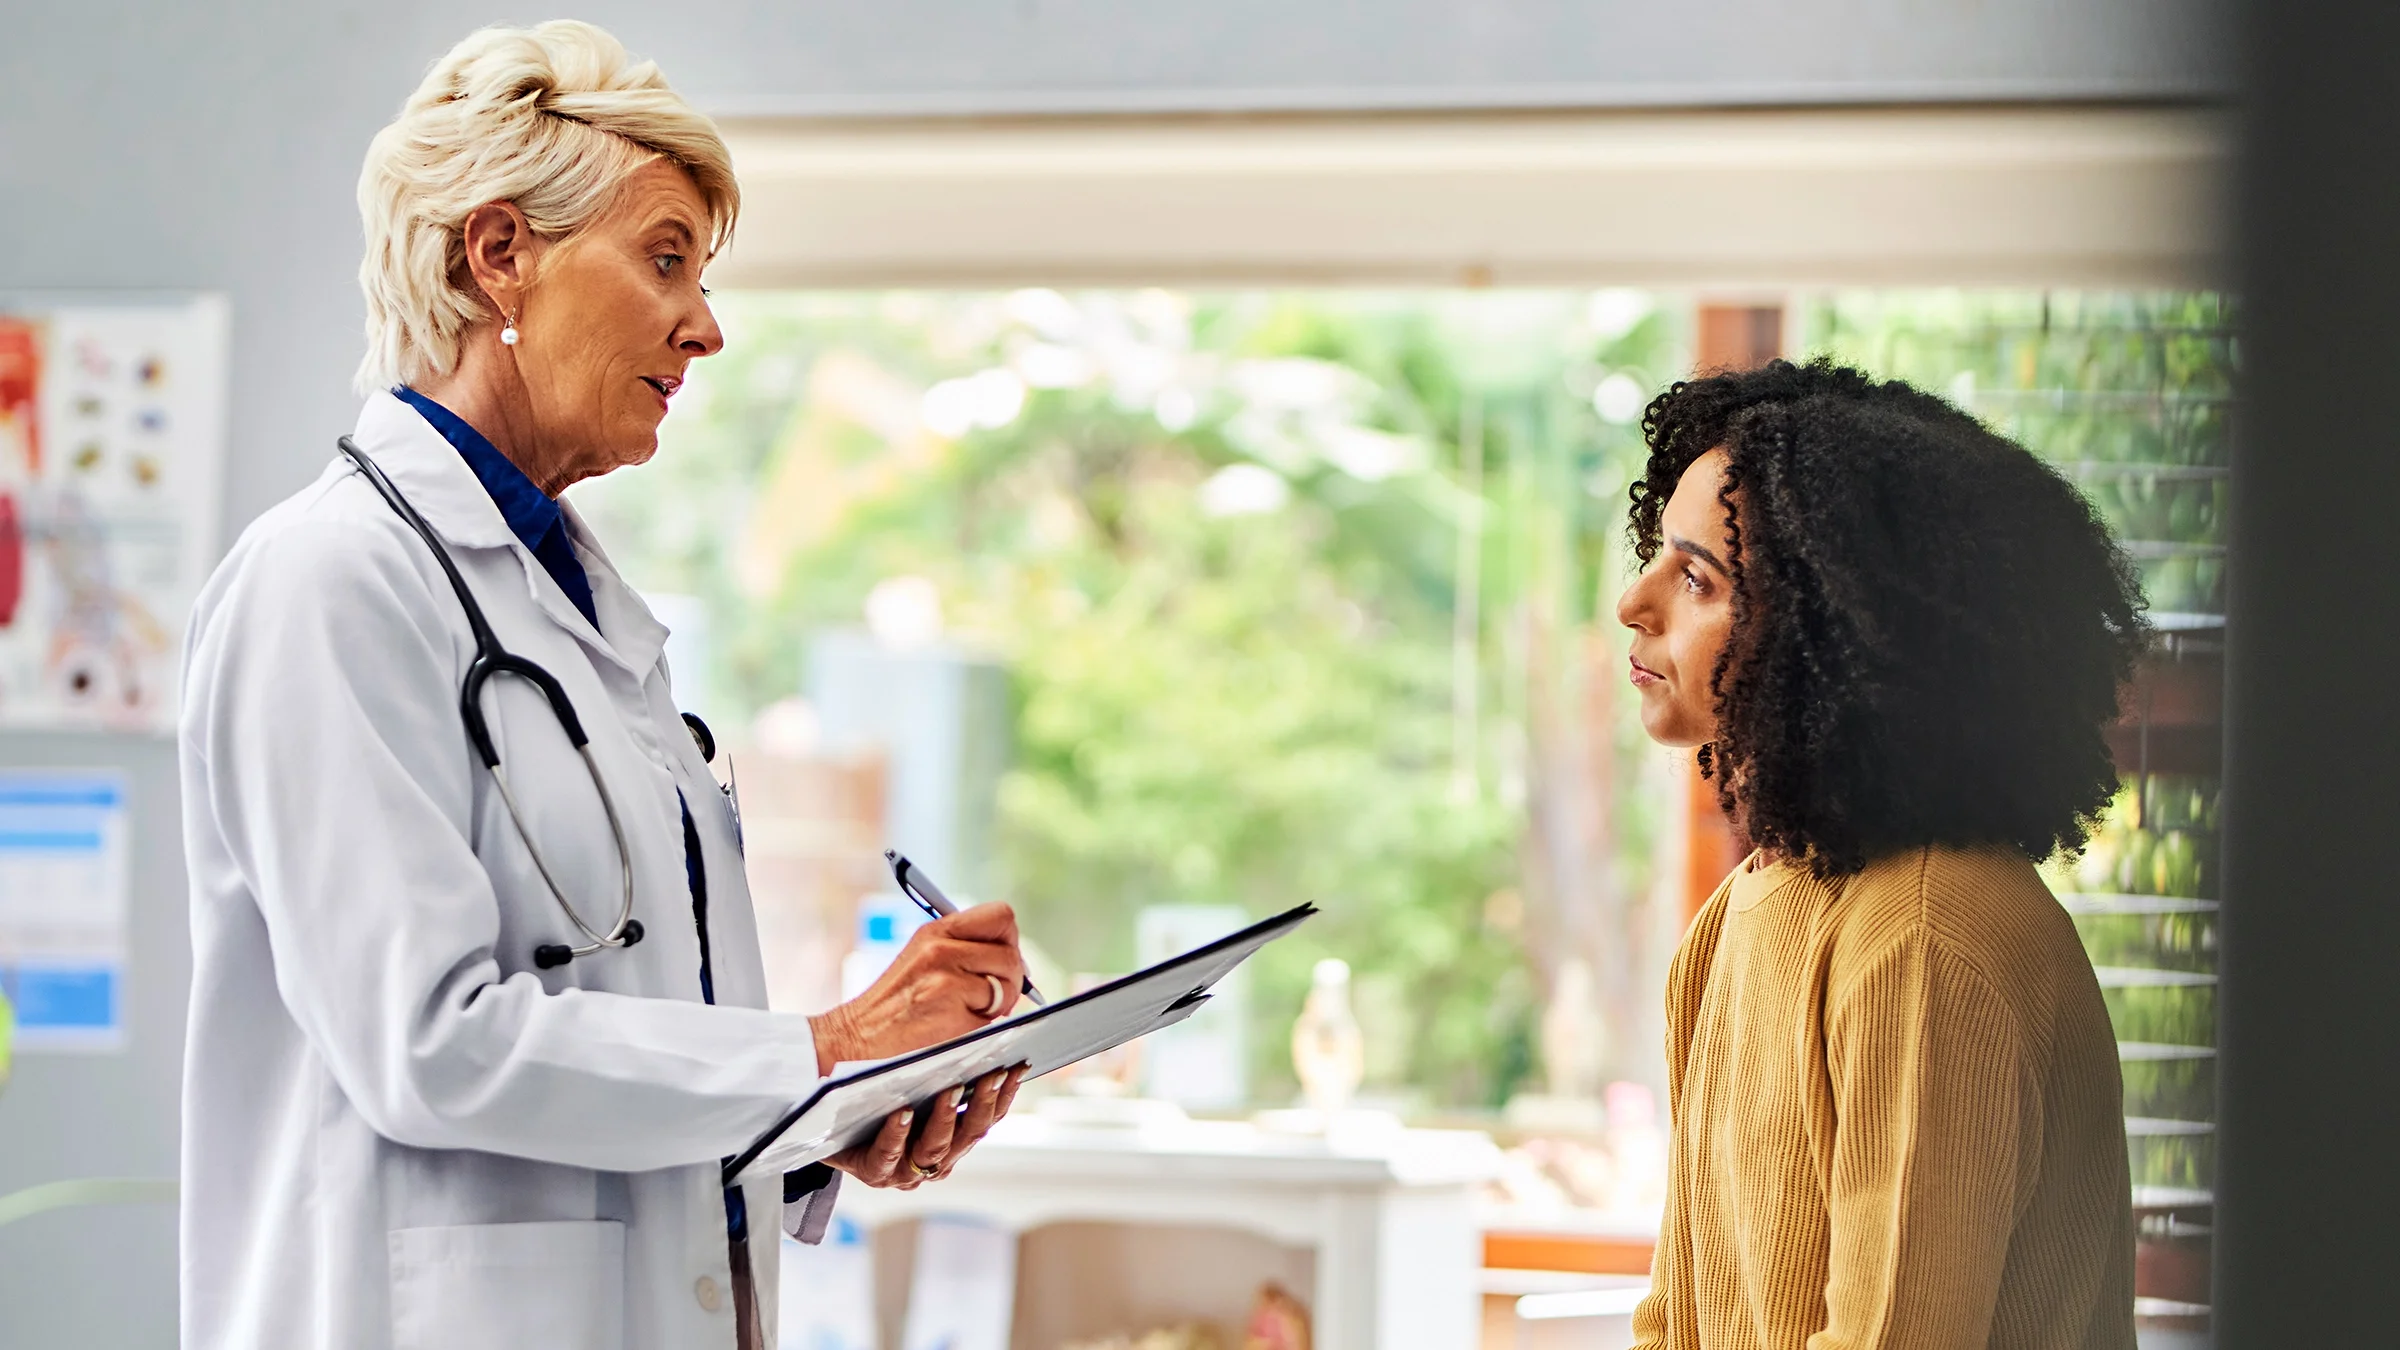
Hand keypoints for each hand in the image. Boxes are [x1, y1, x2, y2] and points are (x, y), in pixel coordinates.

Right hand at [809, 903, 1025, 1074]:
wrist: (858, 1036)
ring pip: (1006, 984)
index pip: (1001, 916)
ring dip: (997, 1004)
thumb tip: (1017, 961)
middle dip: (1009, 979)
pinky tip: (955, 1025)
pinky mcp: (948, 1006)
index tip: (1001, 962)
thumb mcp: (924, 958)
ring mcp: (945, 975)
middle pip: (1010, 953)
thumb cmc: (896, 1003)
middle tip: (990, 996)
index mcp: (937, 929)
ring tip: (968, 1011)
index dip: (1010, 941)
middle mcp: (941, 946)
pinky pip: (992, 1014)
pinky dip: (981, 1025)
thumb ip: (964, 950)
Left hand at [826, 1065, 1025, 1189]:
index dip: (1006, 1094)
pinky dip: (897, 1135)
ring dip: (946, 1118)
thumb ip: (949, 1069)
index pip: (989, 1117)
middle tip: (992, 1074)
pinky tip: (901, 1112)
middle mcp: (936, 1159)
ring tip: (949, 1089)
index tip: (1018, 1066)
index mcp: (955, 1138)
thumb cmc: (878, 1093)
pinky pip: (888, 1156)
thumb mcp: (917, 1081)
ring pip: (934, 1148)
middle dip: (983, 1103)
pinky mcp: (873, 1171)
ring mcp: (906, 1169)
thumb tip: (985, 1033)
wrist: (825, 1117)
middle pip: (969, 1134)